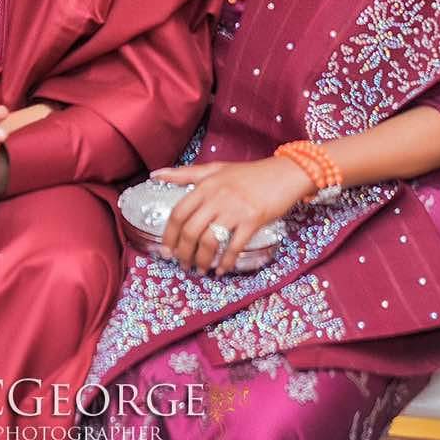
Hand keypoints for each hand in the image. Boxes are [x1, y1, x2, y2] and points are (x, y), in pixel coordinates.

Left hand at [151, 157, 314, 275]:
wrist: (284, 174)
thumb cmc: (248, 173)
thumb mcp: (215, 169)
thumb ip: (184, 173)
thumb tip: (155, 174)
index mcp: (205, 185)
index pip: (179, 213)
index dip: (170, 234)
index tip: (166, 249)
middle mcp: (216, 197)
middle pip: (191, 230)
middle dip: (183, 252)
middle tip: (182, 264)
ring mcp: (235, 209)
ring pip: (209, 241)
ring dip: (201, 260)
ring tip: (200, 269)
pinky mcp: (252, 221)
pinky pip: (234, 247)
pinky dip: (225, 262)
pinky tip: (221, 270)